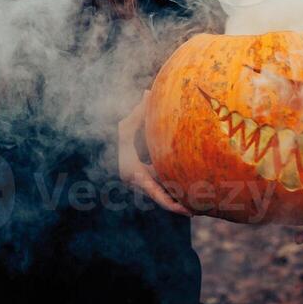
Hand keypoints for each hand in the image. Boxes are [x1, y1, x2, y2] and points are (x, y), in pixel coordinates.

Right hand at [117, 90, 190, 215]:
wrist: (103, 148)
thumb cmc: (116, 135)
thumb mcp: (125, 125)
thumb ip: (139, 113)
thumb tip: (148, 92)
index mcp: (133, 173)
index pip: (155, 194)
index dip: (171, 204)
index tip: (186, 211)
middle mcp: (138, 182)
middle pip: (161, 197)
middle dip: (177, 205)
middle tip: (197, 210)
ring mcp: (142, 181)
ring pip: (162, 191)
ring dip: (177, 196)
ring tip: (199, 201)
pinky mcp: (146, 177)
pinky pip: (162, 183)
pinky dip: (173, 186)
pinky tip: (189, 188)